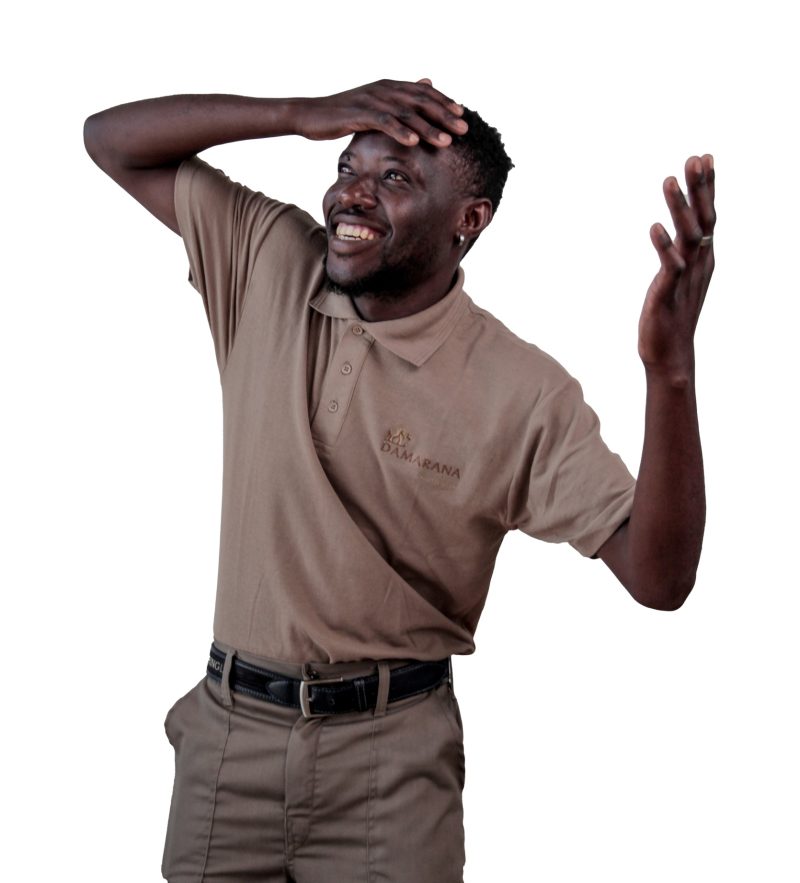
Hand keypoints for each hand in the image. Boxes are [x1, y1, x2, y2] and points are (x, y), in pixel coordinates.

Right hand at [296, 78, 467, 146]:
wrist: (311, 115)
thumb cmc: (342, 115)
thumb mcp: (372, 107)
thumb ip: (397, 100)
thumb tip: (425, 85)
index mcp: (388, 86)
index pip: (422, 92)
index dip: (443, 102)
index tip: (461, 116)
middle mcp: (383, 89)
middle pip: (420, 101)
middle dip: (443, 115)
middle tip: (463, 129)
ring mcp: (371, 100)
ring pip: (406, 113)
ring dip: (428, 128)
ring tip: (446, 141)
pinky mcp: (358, 113)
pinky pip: (383, 122)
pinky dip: (400, 132)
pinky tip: (414, 142)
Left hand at [638, 155, 715, 377]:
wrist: (670, 355)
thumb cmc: (672, 316)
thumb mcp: (680, 277)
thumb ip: (681, 252)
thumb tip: (679, 230)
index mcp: (702, 258)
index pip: (708, 216)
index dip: (708, 187)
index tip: (705, 157)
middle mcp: (698, 264)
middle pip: (703, 220)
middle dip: (700, 188)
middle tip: (694, 158)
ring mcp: (685, 278)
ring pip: (687, 237)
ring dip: (678, 208)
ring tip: (668, 180)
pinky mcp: (668, 294)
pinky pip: (670, 267)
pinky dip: (664, 247)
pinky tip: (655, 228)